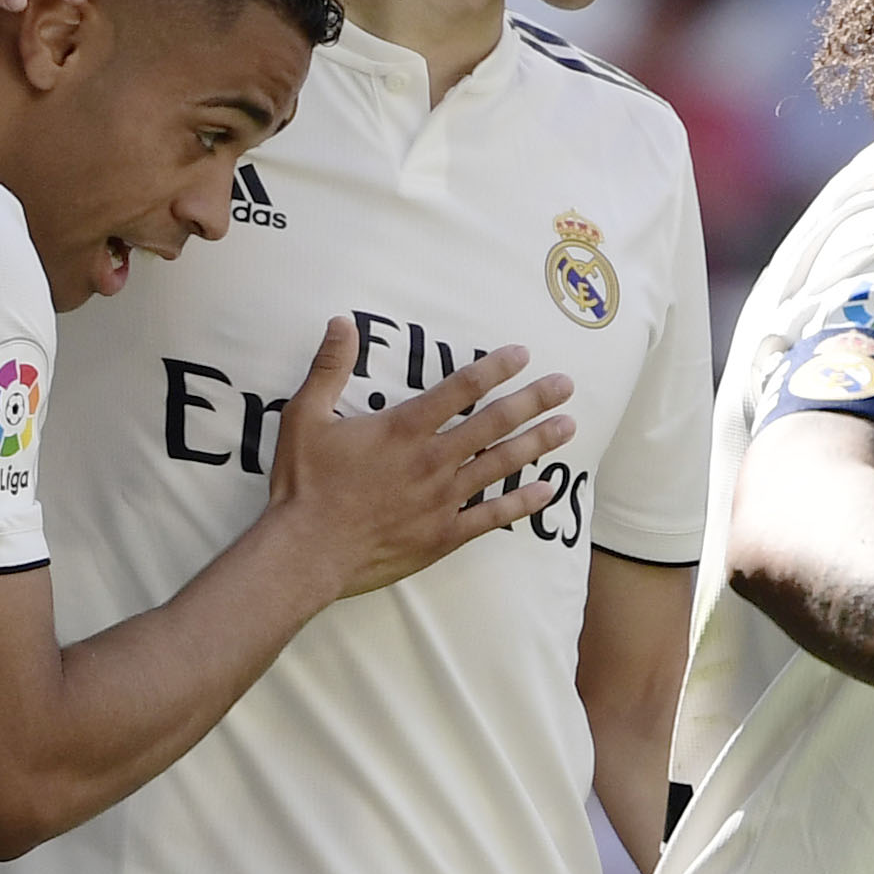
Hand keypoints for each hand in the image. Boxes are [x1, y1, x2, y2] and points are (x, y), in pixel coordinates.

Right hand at [264, 319, 575, 597]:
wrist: (308, 550)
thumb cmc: (304, 485)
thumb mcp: (305, 416)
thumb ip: (329, 369)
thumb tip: (341, 323)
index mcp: (404, 428)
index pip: (460, 388)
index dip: (494, 368)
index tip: (523, 354)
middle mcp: (432, 459)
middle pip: (494, 422)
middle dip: (533, 400)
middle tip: (565, 385)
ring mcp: (443, 498)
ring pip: (501, 464)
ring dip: (538, 443)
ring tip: (569, 426)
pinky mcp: (445, 534)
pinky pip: (492, 515)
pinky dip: (523, 502)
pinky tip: (548, 490)